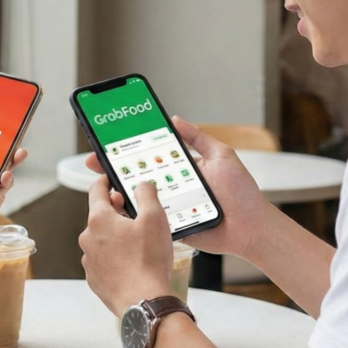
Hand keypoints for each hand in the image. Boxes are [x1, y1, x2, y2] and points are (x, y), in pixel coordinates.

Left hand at [79, 176, 173, 315]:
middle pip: (101, 216)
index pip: (97, 191)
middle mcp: (88, 238)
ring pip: (102, 240)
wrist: (144, 303)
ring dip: (116, 237)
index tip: (111, 179)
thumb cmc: (148, 262)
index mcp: (99, 220)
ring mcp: (89, 260)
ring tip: (139, 244)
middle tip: (136, 214)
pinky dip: (115, 257)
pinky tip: (133, 263)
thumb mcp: (155, 218)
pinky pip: (104, 260)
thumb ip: (147, 194)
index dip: (106, 182)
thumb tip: (141, 185)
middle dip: (117, 212)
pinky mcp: (94, 279)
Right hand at [84, 117, 273, 260]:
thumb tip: (175, 119)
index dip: (131, 149)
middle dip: (115, 168)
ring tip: (102, 181)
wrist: (251, 228)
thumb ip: (199, 138)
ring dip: (120, 191)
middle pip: (138, 176)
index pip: (151, 156)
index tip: (111, 141)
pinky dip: (134, 215)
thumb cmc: (241, 194)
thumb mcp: (221, 156)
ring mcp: (170, 208)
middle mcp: (173, 187)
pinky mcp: (170, 227)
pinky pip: (149, 221)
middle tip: (96, 161)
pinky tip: (118, 206)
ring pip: (140, 198)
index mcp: (182, 169)